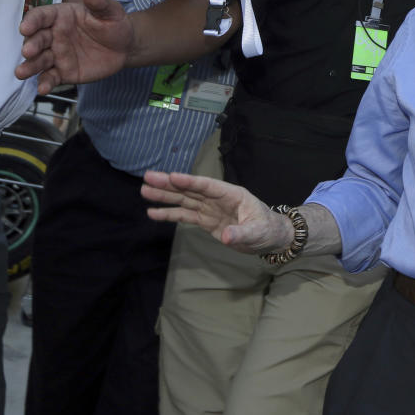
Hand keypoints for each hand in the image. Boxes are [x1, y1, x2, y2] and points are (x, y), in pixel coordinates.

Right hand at [17, 0, 133, 93]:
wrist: (125, 47)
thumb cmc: (114, 24)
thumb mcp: (111, 11)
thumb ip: (99, 4)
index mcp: (61, 16)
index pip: (41, 16)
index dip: (32, 21)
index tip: (25, 28)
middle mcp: (54, 35)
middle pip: (37, 39)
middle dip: (30, 45)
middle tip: (27, 51)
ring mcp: (57, 54)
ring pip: (39, 60)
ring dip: (29, 66)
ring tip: (21, 73)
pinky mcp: (63, 72)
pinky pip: (51, 77)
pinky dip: (45, 83)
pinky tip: (42, 89)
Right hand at [141, 171, 291, 252]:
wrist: (269, 238)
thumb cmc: (267, 229)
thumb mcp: (258, 231)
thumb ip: (242, 233)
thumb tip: (227, 236)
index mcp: (231, 194)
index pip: (207, 185)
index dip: (189, 181)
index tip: (172, 176)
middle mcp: (217, 198)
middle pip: (190, 189)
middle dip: (169, 184)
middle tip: (148, 177)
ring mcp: (210, 208)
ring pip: (184, 200)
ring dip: (165, 196)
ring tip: (144, 191)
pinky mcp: (206, 221)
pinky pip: (185, 215)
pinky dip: (169, 214)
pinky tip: (153, 212)